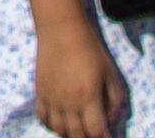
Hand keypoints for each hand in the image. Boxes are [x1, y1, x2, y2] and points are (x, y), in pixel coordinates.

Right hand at [29, 3, 125, 137]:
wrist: (61, 28)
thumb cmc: (90, 48)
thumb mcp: (110, 72)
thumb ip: (114, 99)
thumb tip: (109, 119)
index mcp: (88, 97)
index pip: (95, 132)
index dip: (103, 137)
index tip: (107, 136)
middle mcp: (68, 102)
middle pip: (76, 135)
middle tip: (94, 133)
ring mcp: (51, 98)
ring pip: (59, 130)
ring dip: (70, 134)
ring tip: (78, 130)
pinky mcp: (40, 91)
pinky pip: (42, 117)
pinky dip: (51, 125)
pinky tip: (60, 122)